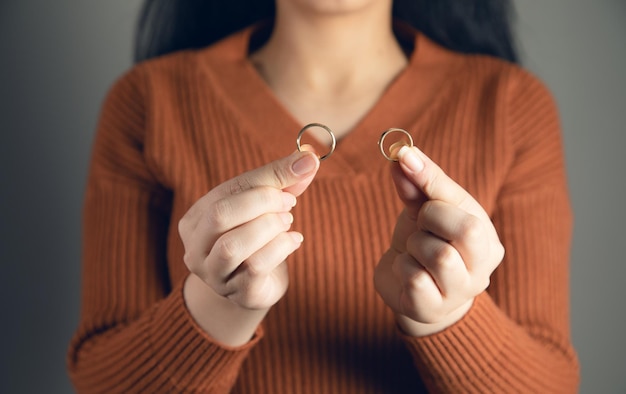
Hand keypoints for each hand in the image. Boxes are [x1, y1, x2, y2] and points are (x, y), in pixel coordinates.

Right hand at [179, 151, 318, 344]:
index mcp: (196, 219)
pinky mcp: (238, 293)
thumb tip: (309, 158)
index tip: (298, 170)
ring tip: (288, 222)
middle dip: (261, 202)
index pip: (227, 190)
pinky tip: (294, 240)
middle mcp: (196, 248)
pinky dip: (280, 248)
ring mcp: (214, 275)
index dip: (265, 178)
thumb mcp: (265, 207)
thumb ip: (281, 182)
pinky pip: (256, 268)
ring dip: (268, 227)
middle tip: (289, 203)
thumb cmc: (256, 240)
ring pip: (232, 246)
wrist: (254, 289)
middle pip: (220, 215)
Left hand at [374, 146, 504, 336]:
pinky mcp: (432, 309)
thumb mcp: (424, 210)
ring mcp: (459, 292)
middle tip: (421, 222)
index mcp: (487, 239)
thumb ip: (418, 184)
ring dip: (414, 245)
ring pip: (438, 255)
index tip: (404, 159)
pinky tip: (406, 270)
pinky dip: (402, 267)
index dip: (431, 180)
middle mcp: (482, 269)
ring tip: (413, 249)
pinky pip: (415, 279)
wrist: (409, 289)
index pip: (467, 205)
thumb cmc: (425, 242)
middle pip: (466, 232)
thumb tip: (401, 154)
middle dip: (431, 218)